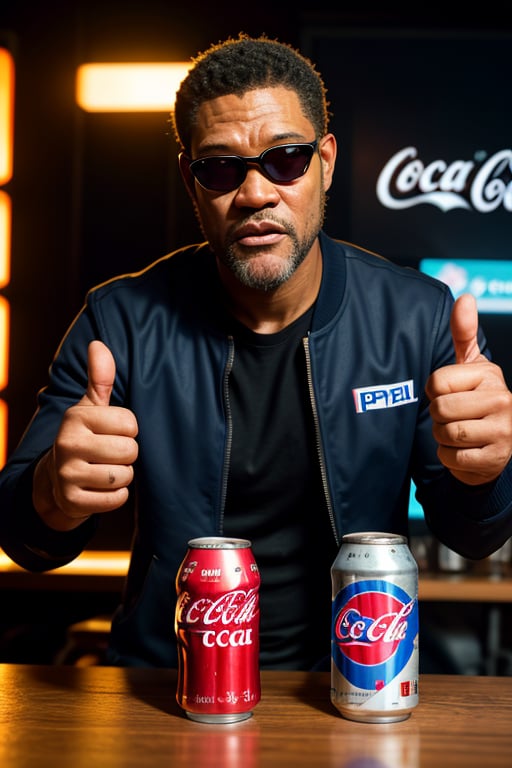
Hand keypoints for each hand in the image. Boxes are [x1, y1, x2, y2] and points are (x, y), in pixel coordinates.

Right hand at [33, 341, 138, 529]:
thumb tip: (98, 344)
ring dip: (122, 476)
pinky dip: (115, 496)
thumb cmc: (84, 436)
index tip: (111, 432)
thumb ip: (100, 378)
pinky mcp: (73, 501)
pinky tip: (100, 488)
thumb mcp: (91, 407)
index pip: (130, 423)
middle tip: (109, 454)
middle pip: (129, 450)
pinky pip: (116, 499)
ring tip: (104, 469)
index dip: (128, 430)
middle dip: (126, 454)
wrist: (56, 479)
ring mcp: (67, 474)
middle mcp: (67, 444)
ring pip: (124, 476)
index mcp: (76, 417)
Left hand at [426, 293, 511, 484]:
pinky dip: (449, 457)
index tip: (450, 394)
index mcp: (490, 375)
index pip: (437, 382)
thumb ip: (464, 334)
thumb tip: (465, 297)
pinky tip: (463, 451)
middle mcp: (502, 400)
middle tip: (453, 417)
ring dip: (443, 437)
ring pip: (445, 433)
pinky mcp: (494, 458)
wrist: (493, 448)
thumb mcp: (470, 367)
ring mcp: (502, 431)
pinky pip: (451, 457)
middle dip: (438, 417)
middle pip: (440, 409)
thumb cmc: (475, 401)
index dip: (434, 391)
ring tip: (459, 432)